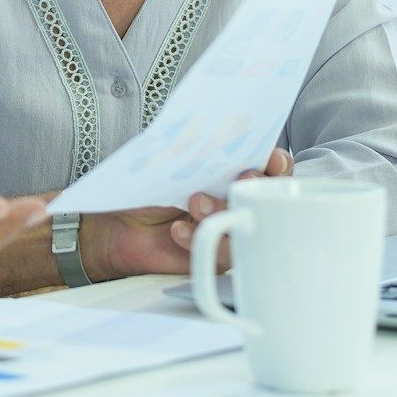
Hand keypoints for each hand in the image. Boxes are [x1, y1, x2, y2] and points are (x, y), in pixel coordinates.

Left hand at [77, 148, 294, 278]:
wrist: (118, 226)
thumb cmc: (148, 190)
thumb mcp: (173, 165)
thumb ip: (198, 154)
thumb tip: (215, 139)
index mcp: (232, 173)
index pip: (269, 168)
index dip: (277, 164)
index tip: (272, 159)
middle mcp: (236, 202)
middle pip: (266, 198)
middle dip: (256, 187)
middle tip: (242, 179)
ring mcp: (228, 230)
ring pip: (246, 226)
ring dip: (223, 211)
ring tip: (194, 202)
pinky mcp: (214, 258)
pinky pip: (221, 252)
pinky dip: (199, 238)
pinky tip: (177, 229)